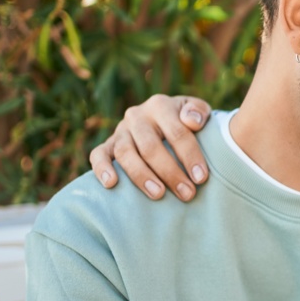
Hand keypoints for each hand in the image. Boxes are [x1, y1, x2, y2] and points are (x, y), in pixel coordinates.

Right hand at [89, 94, 211, 200]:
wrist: (164, 122)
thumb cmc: (186, 123)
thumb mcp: (197, 112)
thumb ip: (199, 112)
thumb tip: (191, 121)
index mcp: (160, 106)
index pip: (177, 132)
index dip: (190, 156)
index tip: (201, 178)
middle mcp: (137, 116)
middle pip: (150, 146)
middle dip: (170, 172)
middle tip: (187, 194)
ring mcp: (120, 131)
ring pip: (125, 153)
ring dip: (141, 175)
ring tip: (158, 195)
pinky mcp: (107, 145)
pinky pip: (98, 155)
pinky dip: (102, 168)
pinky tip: (111, 184)